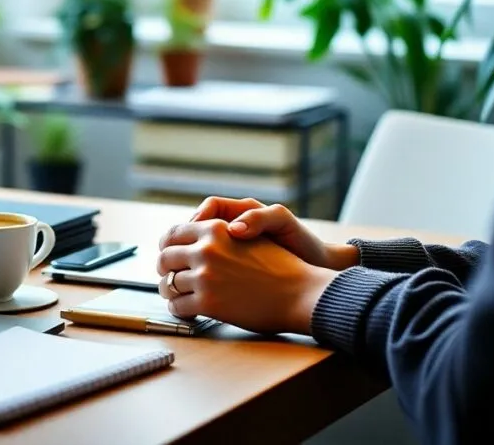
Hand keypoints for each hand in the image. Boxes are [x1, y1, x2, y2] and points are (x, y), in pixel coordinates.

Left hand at [157, 220, 337, 334]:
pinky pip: (178, 306)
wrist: (299, 292)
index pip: (173, 234)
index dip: (166, 246)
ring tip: (176, 295)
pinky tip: (187, 310)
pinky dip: (178, 309)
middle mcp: (206, 250)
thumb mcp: (248, 237)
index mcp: (214, 229)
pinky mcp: (207, 302)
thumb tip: (192, 240)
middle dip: (164, 269)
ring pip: (169, 284)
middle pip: (165, 258)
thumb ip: (220, 235)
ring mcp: (205, 277)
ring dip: (170, 291)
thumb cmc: (278, 267)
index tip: (168, 256)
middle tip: (169, 277)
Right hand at [191, 197, 359, 270]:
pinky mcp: (235, 270)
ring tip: (180, 270)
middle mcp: (234, 230)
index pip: (210, 208)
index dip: (196, 218)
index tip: (191, 232)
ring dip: (187, 258)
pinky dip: (200, 275)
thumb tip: (233, 228)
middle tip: (174, 252)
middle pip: (198, 229)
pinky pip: (209, 268)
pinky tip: (197, 285)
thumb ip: (259, 218)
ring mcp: (233, 251)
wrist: (318, 270)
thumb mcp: (283, 224)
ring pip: (199, 250)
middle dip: (183, 239)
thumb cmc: (303, 244)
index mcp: (242, 213)